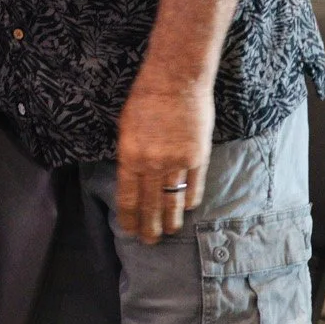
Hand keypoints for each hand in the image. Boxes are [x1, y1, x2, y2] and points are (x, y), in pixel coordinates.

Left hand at [115, 60, 215, 244]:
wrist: (175, 80)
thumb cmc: (145, 99)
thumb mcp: (126, 127)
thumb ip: (130, 155)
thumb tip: (133, 179)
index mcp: (130, 156)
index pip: (128, 197)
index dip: (130, 217)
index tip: (130, 231)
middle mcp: (152, 163)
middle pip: (150, 204)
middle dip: (149, 226)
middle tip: (149, 242)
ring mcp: (177, 161)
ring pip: (173, 200)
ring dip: (170, 219)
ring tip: (168, 232)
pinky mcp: (198, 157)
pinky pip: (193, 186)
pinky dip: (189, 200)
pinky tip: (185, 209)